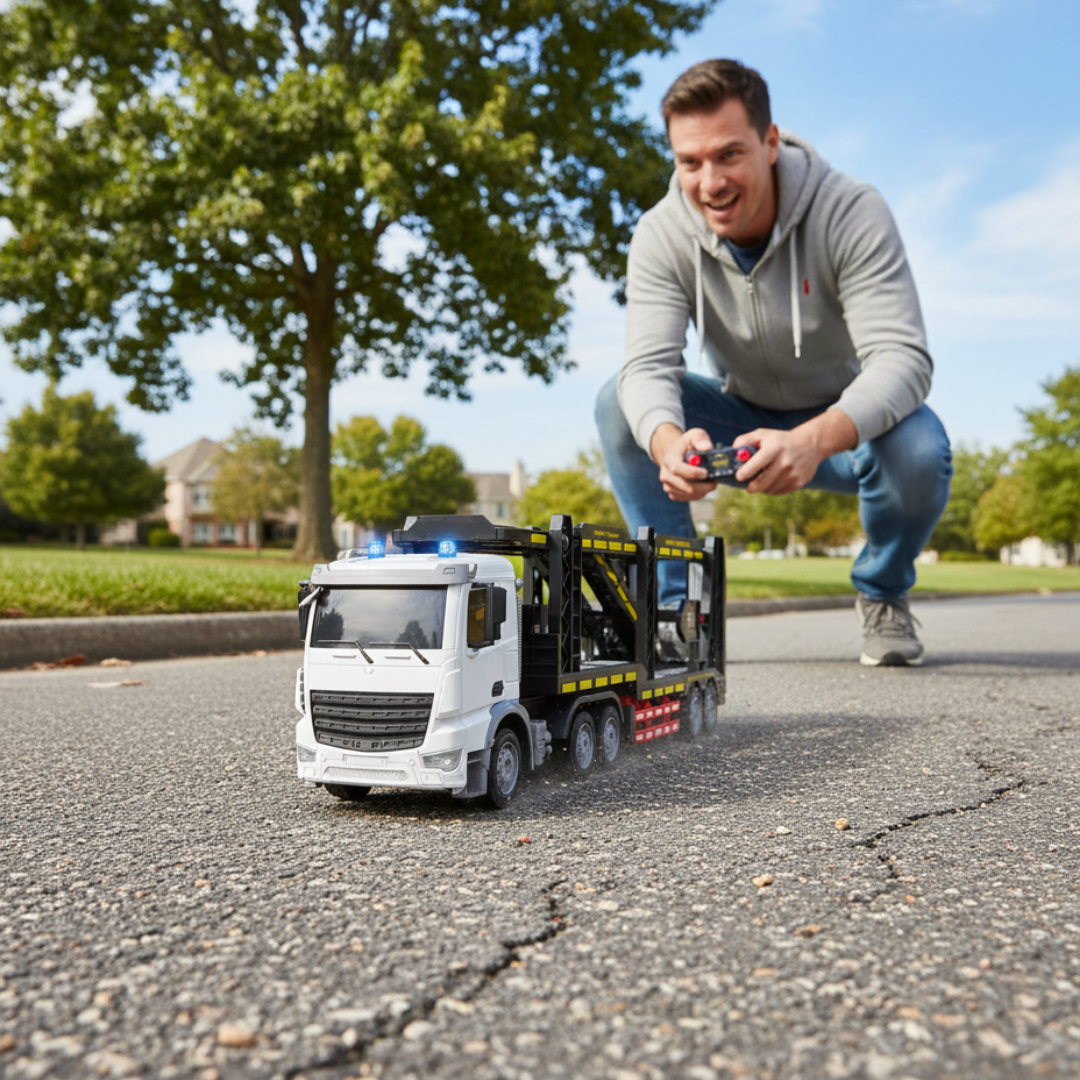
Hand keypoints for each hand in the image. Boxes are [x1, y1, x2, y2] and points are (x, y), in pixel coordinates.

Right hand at [650, 423, 717, 501]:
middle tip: (715, 480)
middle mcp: (665, 475)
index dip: (693, 473)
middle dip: (705, 486)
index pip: (678, 469)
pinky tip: (702, 485)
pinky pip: (689, 498)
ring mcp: (668, 486)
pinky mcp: (672, 494)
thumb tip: (707, 447)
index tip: (706, 473)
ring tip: (710, 481)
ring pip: (690, 494)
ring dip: (704, 490)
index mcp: (669, 460)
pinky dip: (699, 494)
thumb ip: (701, 439)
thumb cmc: (686, 445)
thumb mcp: (694, 435)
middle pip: (687, 487)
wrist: (674, 454)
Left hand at [734, 409, 857, 494]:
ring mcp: (792, 474)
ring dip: (762, 488)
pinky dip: (772, 489)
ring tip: (762, 480)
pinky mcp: (798, 483)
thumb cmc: (780, 440)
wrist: (810, 445)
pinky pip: (778, 492)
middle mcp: (785, 462)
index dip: (745, 473)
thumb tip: (732, 452)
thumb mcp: (763, 434)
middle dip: (751, 487)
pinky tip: (773, 481)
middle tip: (748, 485)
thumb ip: (744, 441)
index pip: (756, 464)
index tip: (739, 476)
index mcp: (774, 448)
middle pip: (761, 483)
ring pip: (769, 490)